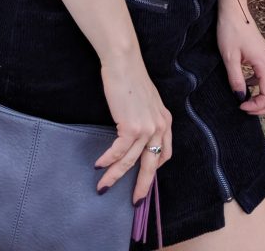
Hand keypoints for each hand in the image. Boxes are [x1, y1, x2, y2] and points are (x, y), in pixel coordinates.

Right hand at [94, 55, 171, 203]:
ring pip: (131, 161)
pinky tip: (99, 164)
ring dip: (115, 176)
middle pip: (152, 165)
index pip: (165, 153)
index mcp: (165, 121)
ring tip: (104, 186)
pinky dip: (108, 160)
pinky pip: (119, 151)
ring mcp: (147, 128)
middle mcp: (160, 127)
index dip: (154, 168)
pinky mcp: (132, 127)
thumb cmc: (131, 78)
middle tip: (135, 202)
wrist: (124, 62)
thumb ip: (147, 118)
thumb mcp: (147, 101)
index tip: (144, 178)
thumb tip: (135, 134)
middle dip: (142, 185)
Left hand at [217, 0, 264, 114]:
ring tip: (245, 101)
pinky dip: (260, 86)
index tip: (241, 106)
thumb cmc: (230, 30)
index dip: (257, 106)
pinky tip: (245, 84)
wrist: (233, 10)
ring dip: (263, 97)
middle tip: (246, 109)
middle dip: (263, 106)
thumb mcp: (230, 57)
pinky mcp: (264, 55)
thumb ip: (236, 79)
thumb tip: (240, 97)